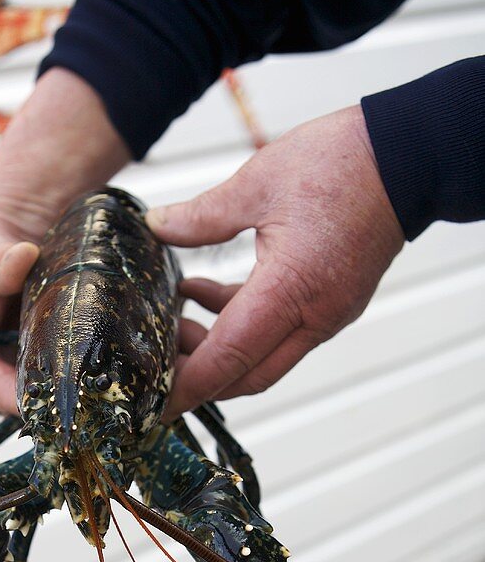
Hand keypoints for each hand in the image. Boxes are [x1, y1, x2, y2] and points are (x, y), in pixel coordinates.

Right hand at [0, 68, 129, 413]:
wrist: (16, 218)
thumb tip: (20, 259)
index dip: (10, 396)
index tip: (43, 399)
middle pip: (19, 398)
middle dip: (51, 401)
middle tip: (85, 402)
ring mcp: (25, 364)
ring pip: (49, 389)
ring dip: (74, 389)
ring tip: (104, 390)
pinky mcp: (53, 354)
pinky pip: (70, 370)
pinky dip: (88, 370)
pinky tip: (113, 369)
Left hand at [146, 105, 404, 418]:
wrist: (406, 157)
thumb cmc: (341, 164)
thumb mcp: (258, 182)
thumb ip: (202, 216)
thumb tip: (158, 227)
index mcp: (291, 289)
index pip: (229, 358)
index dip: (187, 385)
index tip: (155, 404)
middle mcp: (314, 316)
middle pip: (247, 375)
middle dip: (199, 377)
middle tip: (155, 359)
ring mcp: (327, 314)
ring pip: (263, 357)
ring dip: (218, 350)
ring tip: (174, 319)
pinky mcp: (331, 303)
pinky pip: (280, 332)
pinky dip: (240, 324)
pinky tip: (202, 292)